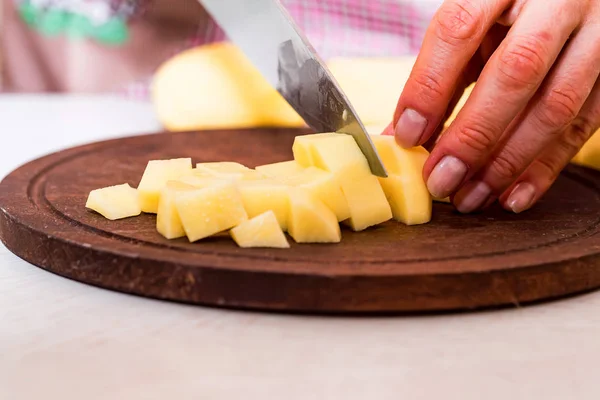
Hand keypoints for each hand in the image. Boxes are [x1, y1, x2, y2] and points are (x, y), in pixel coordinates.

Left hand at [392, 0, 599, 212]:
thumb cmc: (510, 10)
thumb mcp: (474, 25)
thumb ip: (442, 73)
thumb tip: (403, 135)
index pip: (459, 28)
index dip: (429, 86)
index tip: (406, 136)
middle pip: (516, 71)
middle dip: (473, 136)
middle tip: (440, 180)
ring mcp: (599, 31)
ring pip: (556, 105)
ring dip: (508, 163)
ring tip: (470, 198)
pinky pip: (585, 125)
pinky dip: (545, 168)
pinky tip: (512, 197)